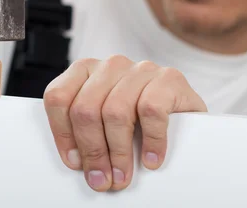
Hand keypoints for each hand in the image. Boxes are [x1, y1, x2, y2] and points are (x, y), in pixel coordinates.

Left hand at [43, 55, 206, 191]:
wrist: (188, 118)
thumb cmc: (139, 123)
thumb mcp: (104, 122)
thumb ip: (85, 130)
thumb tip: (77, 162)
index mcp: (86, 70)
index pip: (58, 97)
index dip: (62, 134)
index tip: (75, 162)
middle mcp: (111, 65)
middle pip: (85, 109)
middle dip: (92, 150)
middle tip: (101, 179)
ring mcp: (141, 69)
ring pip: (116, 111)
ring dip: (118, 152)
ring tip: (123, 176)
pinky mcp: (169, 79)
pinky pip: (152, 110)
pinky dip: (151, 141)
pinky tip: (151, 159)